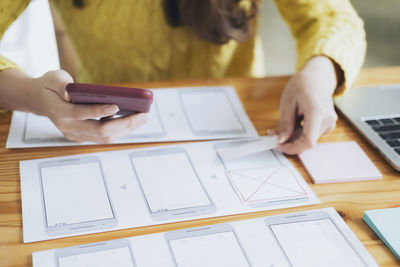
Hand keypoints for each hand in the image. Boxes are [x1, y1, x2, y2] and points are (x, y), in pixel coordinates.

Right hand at [33, 70, 147, 142]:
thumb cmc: (50, 86)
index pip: (80, 114)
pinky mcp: (84, 137)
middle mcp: (68, 128)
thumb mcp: (53, 78)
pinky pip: (105, 137)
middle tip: (144, 114)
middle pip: (100, 131)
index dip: (98, 111)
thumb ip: (62, 85)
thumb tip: (71, 92)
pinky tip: (134, 121)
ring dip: (127, 129)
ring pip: (105, 138)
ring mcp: (76, 135)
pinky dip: (121, 130)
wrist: (40, 100)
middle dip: (124, 123)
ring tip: (143, 117)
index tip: (117, 105)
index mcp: (59, 112)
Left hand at [277, 56, 339, 153]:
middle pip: (306, 141)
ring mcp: (329, 123)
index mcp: (317, 112)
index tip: (279, 146)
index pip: (308, 141)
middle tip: (273, 134)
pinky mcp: (327, 125)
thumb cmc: (302, 85)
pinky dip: (299, 133)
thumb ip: (285, 124)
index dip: (292, 148)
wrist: (317, 77)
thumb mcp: (287, 103)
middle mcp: (327, 120)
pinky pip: (311, 134)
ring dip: (292, 137)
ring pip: (308, 139)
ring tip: (280, 128)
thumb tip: (282, 140)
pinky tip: (291, 125)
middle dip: (288, 141)